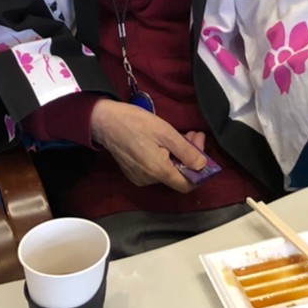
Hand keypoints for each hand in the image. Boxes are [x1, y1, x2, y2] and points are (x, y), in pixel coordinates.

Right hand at [90, 99, 206, 192]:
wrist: (104, 121)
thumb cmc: (135, 123)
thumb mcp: (165, 132)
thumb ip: (186, 151)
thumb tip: (202, 166)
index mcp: (159, 171)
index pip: (187, 185)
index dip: (200, 171)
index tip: (203, 151)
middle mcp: (149, 180)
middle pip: (178, 175)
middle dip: (190, 156)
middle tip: (194, 134)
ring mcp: (140, 177)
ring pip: (168, 171)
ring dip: (179, 155)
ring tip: (182, 135)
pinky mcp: (134, 172)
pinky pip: (156, 169)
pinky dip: (166, 158)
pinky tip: (166, 142)